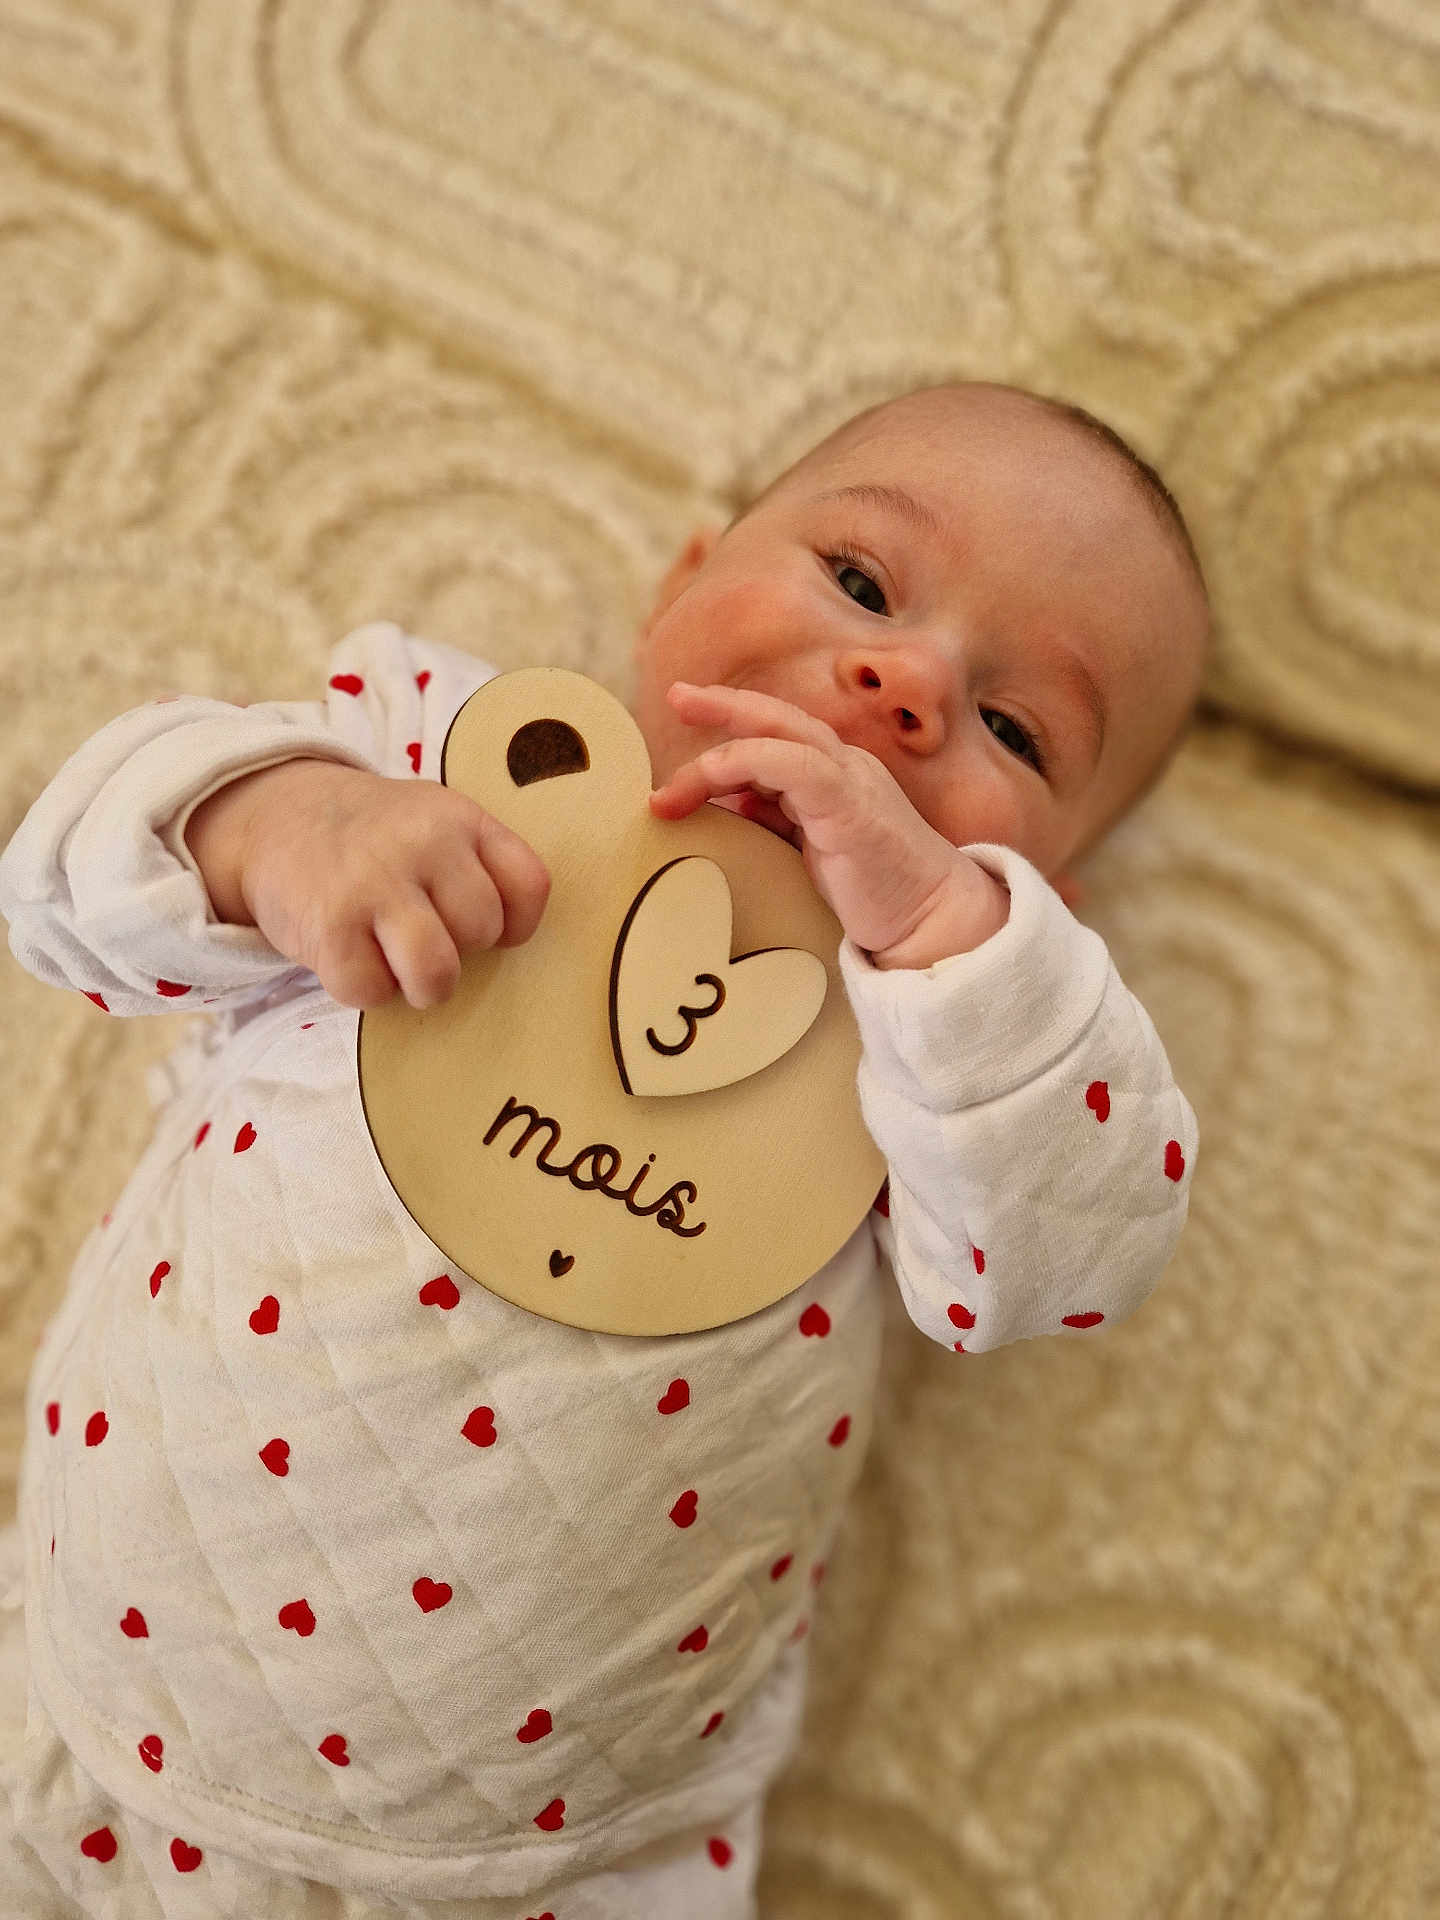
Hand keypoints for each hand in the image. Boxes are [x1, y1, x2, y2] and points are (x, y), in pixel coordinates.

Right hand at [188, 759, 549, 1007]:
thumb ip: (479, 864)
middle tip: (427, 934)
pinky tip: (352, 955)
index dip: (517, 923)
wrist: (277, 816)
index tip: (490, 927)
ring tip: (401, 965)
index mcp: (460, 818)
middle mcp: (422, 843)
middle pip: (482, 931)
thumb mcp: (435, 820)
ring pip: (437, 972)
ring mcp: (373, 882)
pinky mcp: (327, 925)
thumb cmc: (376, 839)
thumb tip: (512, 943)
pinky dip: (363, 988)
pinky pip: (370, 990)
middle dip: (461, 948)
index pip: (529, 886)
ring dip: (423, 986)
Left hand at [647, 683, 1007, 966]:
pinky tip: (711, 780)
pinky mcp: (850, 804)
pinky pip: (794, 764)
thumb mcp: (813, 848)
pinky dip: (747, 763)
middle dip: (723, 704)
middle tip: (675, 697)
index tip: (689, 743)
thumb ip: (778, 817)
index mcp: (835, 775)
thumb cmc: (876, 890)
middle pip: (777, 716)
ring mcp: (850, 779)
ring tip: (669, 787)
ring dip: (718, 753)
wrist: (933, 918)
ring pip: (778, 735)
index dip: (733, 728)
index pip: (778, 737)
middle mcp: (844, 766)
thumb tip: (731, 799)